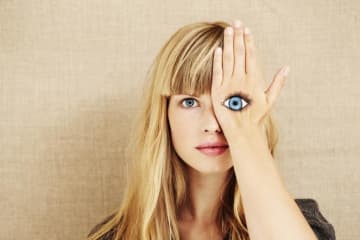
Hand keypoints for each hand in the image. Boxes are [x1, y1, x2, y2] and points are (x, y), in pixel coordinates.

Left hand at [211, 19, 289, 147]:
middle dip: (238, 37)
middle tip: (236, 22)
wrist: (242, 131)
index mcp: (254, 80)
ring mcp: (228, 84)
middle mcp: (241, 79)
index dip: (248, 41)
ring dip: (228, 43)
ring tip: (228, 30)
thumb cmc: (255, 116)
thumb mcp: (270, 100)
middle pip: (239, 53)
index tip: (247, 30)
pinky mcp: (217, 90)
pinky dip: (217, 60)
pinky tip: (218, 49)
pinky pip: (217, 72)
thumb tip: (287, 67)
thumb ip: (278, 82)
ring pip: (228, 59)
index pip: (251, 56)